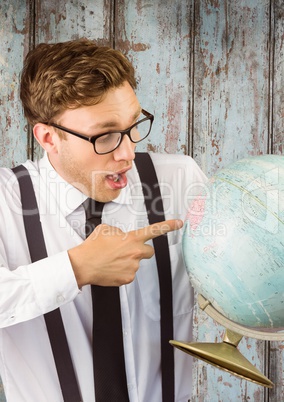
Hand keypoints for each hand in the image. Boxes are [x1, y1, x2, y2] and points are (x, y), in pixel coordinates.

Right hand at [68, 219, 182, 287]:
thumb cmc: (93, 246)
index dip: (169, 226)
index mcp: (132, 238)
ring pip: (136, 263)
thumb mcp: (106, 229)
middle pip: (149, 252)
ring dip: (128, 261)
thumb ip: (120, 231)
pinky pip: (129, 273)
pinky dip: (122, 271)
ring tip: (112, 260)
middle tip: (127, 251)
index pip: (155, 230)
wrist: (83, 265)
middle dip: (141, 251)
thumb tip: (123, 237)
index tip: (179, 223)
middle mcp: (136, 253)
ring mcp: (133, 267)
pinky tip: (111, 268)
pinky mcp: (128, 278)